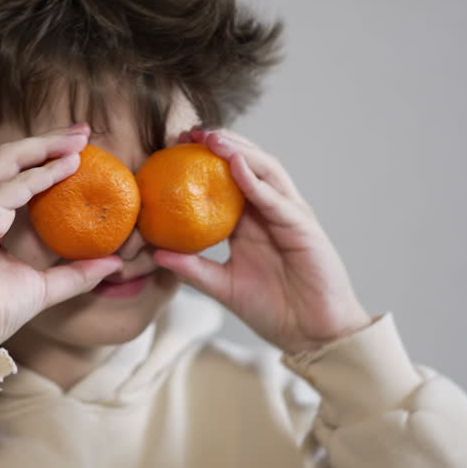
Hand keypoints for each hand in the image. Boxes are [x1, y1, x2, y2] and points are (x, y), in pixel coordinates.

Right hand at [0, 124, 122, 343]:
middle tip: (84, 131)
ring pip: (10, 159)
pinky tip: (69, 167)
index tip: (79, 149)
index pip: (13, 173)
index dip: (45, 156)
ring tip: (81, 140)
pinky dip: (43, 174)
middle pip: (11, 155)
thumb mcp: (44, 288)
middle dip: (48, 139)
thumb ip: (76, 274)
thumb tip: (114, 264)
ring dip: (47, 145)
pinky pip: (14, 187)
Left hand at [153, 128, 371, 352]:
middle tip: (188, 132)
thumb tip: (155, 254)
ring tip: (212, 138)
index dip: (203, 160)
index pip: (227, 180)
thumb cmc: (273, 311)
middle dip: (221, 144)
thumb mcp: (223, 287)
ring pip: (266, 172)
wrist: (311, 335)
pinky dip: (257, 182)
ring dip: (239, 151)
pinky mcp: (304, 228)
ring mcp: (290, 216)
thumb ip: (193, 268)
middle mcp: (271, 212)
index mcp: (251, 223)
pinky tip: (237, 166)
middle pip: (248, 165)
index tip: (173, 146)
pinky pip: (278, 200)